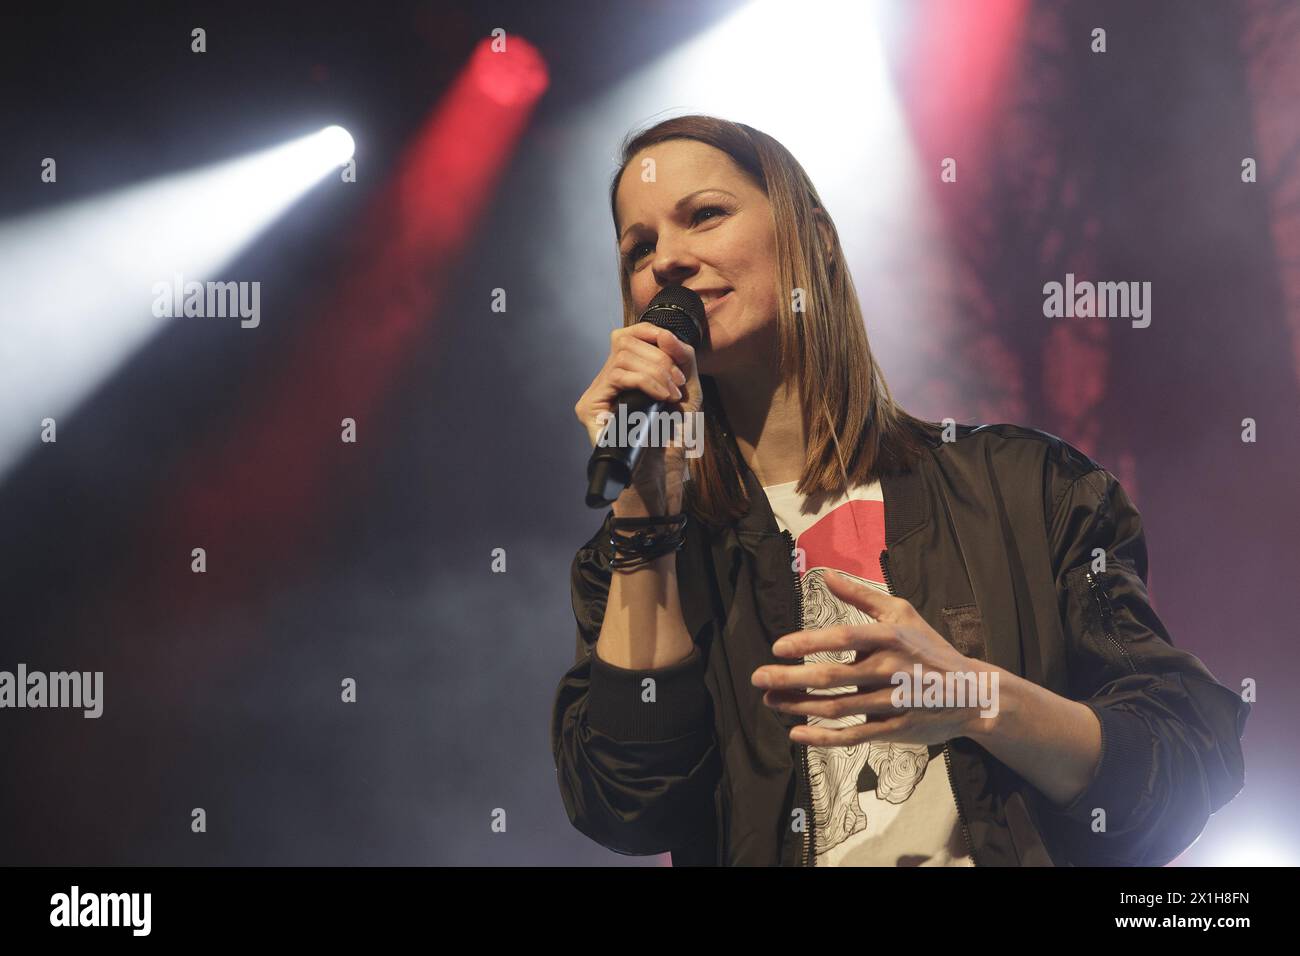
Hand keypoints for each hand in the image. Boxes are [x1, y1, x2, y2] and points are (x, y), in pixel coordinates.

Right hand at [573, 323, 702, 514]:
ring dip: (656, 371)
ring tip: (671, 394)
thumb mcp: (688, 389)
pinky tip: (662, 398)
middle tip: (678, 385)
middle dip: (660, 358)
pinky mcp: (588, 408)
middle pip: (625, 341)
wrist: (663, 472)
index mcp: (625, 374)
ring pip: (621, 357)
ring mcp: (595, 395)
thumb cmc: (674, 436)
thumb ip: (682, 358)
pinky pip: (618, 376)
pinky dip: (646, 381)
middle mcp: (606, 382)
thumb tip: (666, 335)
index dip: (652, 333)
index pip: (628, 334)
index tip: (676, 352)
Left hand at [751, 570, 997, 746]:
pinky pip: (852, 736)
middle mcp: (890, 670)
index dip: (809, 642)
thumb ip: (861, 595)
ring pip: (837, 707)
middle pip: (833, 676)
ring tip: (770, 701)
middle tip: (758, 678)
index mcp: (889, 638)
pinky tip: (798, 734)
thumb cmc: (929, 648)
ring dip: (799, 706)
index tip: (778, 647)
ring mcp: (892, 703)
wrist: (972, 693)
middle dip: (790, 678)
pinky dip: (823, 738)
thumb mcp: (901, 613)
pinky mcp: (894, 730)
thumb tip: (825, 575)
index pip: (843, 636)